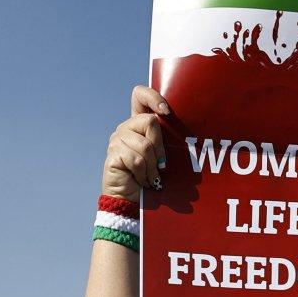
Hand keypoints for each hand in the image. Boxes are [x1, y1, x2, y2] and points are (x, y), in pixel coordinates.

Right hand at [101, 85, 169, 202]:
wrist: (130, 201)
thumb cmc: (150, 179)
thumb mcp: (161, 156)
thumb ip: (165, 141)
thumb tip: (184, 134)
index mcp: (137, 124)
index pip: (139, 96)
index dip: (153, 97)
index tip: (166, 112)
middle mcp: (126, 128)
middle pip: (150, 121)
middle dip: (160, 147)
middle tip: (161, 165)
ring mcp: (117, 140)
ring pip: (145, 145)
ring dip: (153, 167)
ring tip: (151, 178)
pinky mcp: (113, 155)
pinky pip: (137, 160)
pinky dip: (144, 174)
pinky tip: (142, 181)